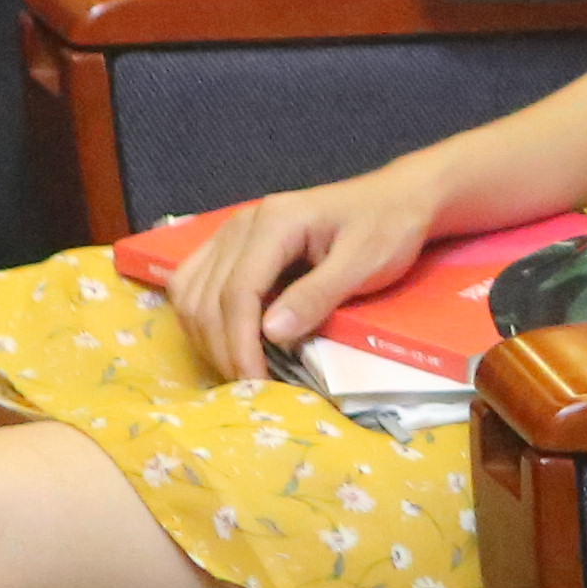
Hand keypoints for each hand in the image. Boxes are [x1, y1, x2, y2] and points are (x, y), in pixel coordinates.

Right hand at [157, 157, 453, 378]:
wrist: (395, 197)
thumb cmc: (386, 228)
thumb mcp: (363, 263)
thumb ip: (317, 295)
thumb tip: (272, 333)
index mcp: (274, 222)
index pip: (238, 292)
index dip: (240, 344)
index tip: (254, 384)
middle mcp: (242, 223)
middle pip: (208, 297)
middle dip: (223, 349)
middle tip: (250, 389)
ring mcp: (232, 232)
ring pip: (191, 293)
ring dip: (206, 338)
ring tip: (238, 371)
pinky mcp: (232, 245)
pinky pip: (194, 284)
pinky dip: (200, 319)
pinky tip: (223, 343)